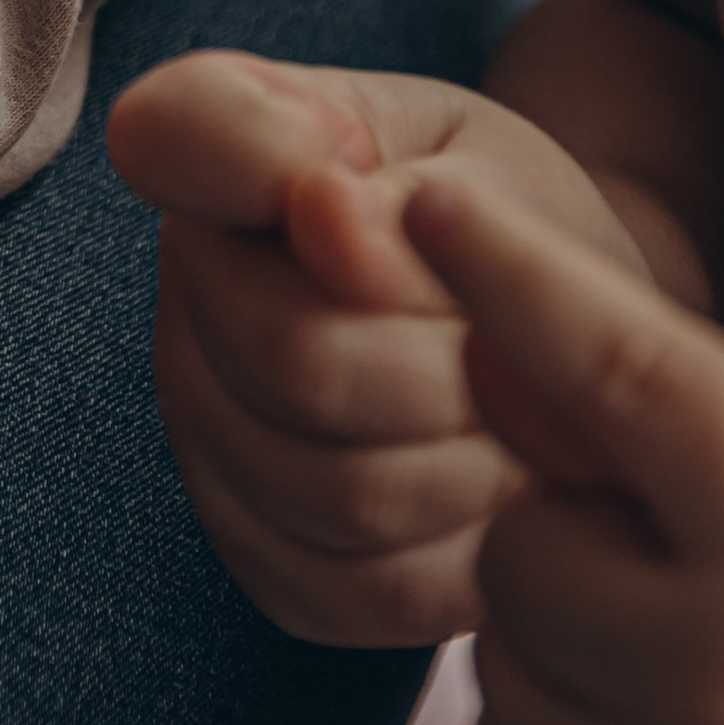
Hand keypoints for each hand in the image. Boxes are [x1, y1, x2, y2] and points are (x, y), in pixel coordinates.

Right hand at [107, 49, 642, 645]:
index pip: (176, 134)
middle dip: (450, 366)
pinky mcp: (265, 559)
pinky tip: (495, 497)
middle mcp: (183, 294)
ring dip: (475, 466)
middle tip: (512, 348)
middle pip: (300, 358)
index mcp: (213, 148)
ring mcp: (208, 436)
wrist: (547, 340)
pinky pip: (371, 590)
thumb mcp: (484, 165)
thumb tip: (319, 211)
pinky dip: (469, 556)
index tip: (370, 168)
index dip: (275, 160)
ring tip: (514, 421)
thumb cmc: (505, 226)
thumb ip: (404, 189)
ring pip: (344, 491)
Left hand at [407, 175, 723, 724]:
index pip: (634, 376)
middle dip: (574, 540)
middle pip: (525, 540)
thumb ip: (661, 411)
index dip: (527, 276)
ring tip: (695, 682)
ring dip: (569, 652)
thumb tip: (481, 341)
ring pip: (505, 658)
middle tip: (681, 579)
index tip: (432, 195)